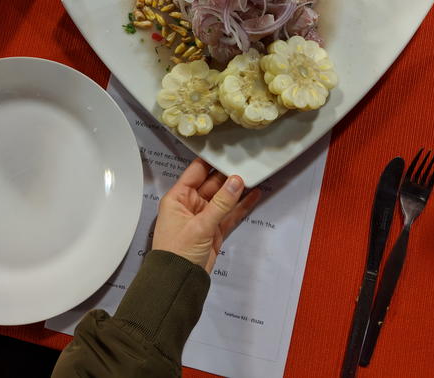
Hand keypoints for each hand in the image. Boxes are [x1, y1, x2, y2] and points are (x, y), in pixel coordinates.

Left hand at [152, 158, 260, 272]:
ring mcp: (204, 217)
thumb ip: (221, 203)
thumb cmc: (178, 251)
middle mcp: (191, 204)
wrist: (178, 283)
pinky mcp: (215, 230)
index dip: (212, 161)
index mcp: (178, 197)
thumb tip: (237, 180)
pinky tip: (255, 195)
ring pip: (224, 198)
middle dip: (229, 174)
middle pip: (212, 183)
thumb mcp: (200, 225)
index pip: (196, 172)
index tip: (228, 149)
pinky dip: (242, 205)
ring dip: (238, 189)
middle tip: (247, 160)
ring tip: (254, 174)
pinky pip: (230, 214)